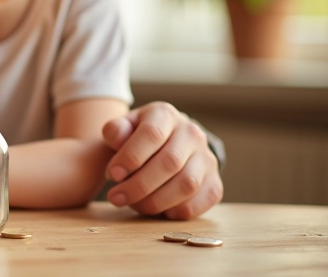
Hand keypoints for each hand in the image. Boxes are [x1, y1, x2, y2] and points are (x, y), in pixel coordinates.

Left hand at [101, 102, 222, 218]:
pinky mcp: (215, 181)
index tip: (113, 174)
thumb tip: (117, 137)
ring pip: (187, 185)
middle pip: (170, 162)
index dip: (131, 157)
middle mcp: (191, 133)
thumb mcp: (123, 128)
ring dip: (157, 201)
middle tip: (116, 198)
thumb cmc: (138, 137)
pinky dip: (180, 210)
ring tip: (134, 205)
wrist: (166, 143)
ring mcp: (207, 158)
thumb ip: (116, 130)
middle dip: (139, 185)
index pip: (152, 134)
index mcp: (165, 115)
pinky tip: (160, 212)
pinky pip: (205, 200)